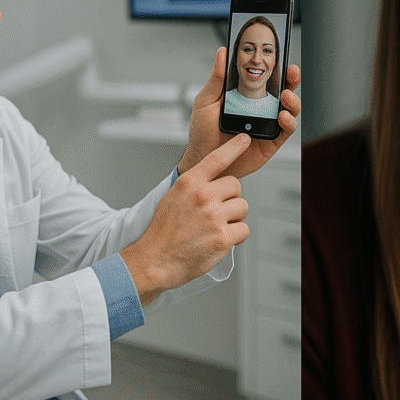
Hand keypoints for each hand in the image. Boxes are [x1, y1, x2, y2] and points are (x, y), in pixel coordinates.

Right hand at [122, 133, 251, 304]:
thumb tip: (215, 181)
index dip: (233, 147)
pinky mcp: (222, 237)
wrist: (154, 260)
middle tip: (215, 213)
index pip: (217, 158)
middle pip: (236, 186)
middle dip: (230, 199)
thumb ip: (194, 186)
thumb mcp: (173, 197)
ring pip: (242, 208)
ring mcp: (214, 216)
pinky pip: (243, 229)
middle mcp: (203, 196)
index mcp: (189, 183)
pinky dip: (235, 237)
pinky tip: (218, 240)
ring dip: (234, 218)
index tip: (245, 139)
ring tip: (214, 228)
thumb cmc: (163, 232)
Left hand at [177, 47, 300, 176]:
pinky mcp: (271, 142)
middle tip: (291, 72)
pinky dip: (288, 122)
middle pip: (284, 91)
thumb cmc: (203, 132)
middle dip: (292, 80)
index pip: (267, 78)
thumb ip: (217, 78)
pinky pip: (286, 131)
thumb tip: (222, 52)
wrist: (202, 160)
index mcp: (247, 96)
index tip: (282, 57)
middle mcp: (261, 109)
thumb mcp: (206, 101)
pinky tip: (282, 117)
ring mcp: (268, 125)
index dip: (277, 67)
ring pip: (290, 110)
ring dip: (293, 101)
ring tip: (286, 96)